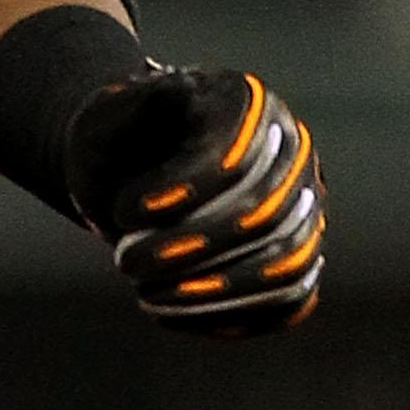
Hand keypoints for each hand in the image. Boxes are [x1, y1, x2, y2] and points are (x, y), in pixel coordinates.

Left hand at [63, 66, 324, 335]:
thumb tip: (172, 92)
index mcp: (249, 105)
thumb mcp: (105, 113)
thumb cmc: (114, 139)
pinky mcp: (296, 256)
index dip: (185, 190)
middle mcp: (290, 153)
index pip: (238, 157)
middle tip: (124, 264)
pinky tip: (173, 315)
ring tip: (147, 298)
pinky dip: (238, 317)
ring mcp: (304, 207)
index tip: (124, 214)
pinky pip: (289, 300)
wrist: (127, 169)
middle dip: (190, 248)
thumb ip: (129, 103)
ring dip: (216, 292)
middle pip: (266, 214)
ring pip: (288, 263)